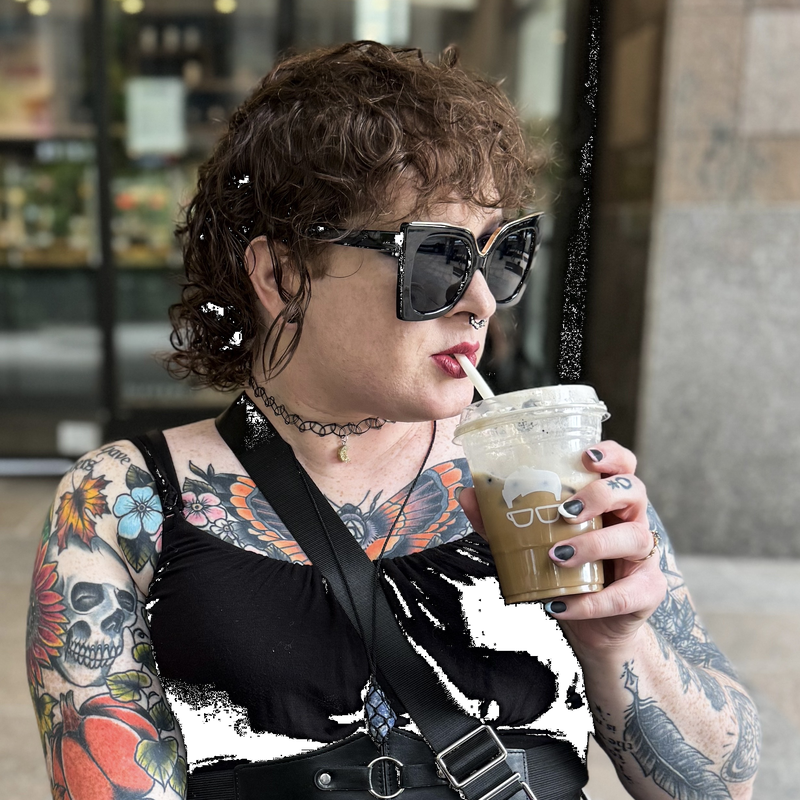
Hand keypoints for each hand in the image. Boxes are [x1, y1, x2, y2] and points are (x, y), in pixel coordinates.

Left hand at [457, 442, 666, 655]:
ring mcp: (643, 556)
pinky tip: (560, 606)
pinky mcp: (647, 592)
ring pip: (633, 537)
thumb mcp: (530, 542)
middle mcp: (631, 520)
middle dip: (601, 495)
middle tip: (566, 511)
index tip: (585, 457)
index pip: (622, 465)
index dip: (610, 455)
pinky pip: (625, 594)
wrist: (592, 627)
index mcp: (607, 501)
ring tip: (557, 555)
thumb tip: (467, 494)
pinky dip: (590, 602)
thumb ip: (501, 519)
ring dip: (594, 544)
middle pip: (633, 490)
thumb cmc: (566, 571)